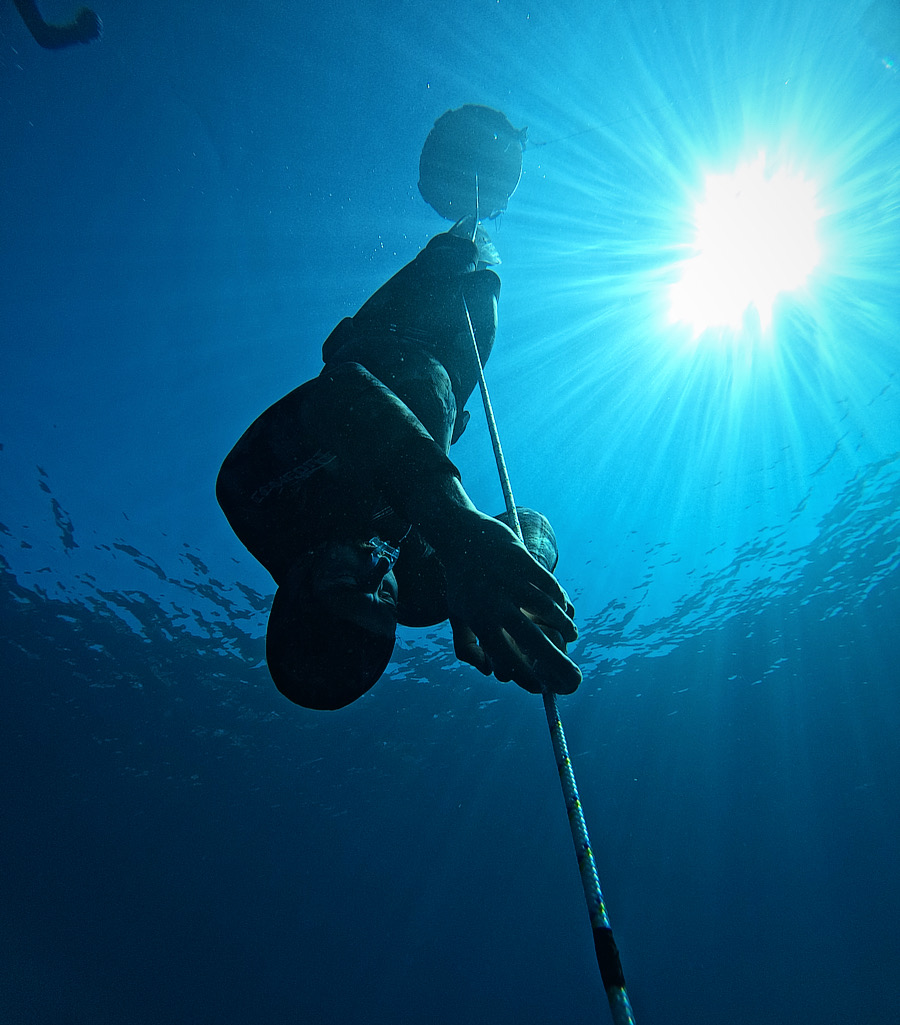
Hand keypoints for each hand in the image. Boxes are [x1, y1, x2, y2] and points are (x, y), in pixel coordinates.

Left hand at [442, 514, 581, 694]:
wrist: (463, 535)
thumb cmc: (462, 582)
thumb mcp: (457, 615)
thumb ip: (467, 648)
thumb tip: (490, 673)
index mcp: (478, 620)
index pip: (505, 657)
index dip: (525, 677)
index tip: (541, 689)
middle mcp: (495, 603)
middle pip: (532, 640)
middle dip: (556, 663)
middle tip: (574, 679)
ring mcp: (511, 581)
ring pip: (547, 610)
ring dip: (564, 627)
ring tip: (572, 636)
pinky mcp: (523, 561)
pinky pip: (550, 586)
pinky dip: (560, 601)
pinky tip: (565, 612)